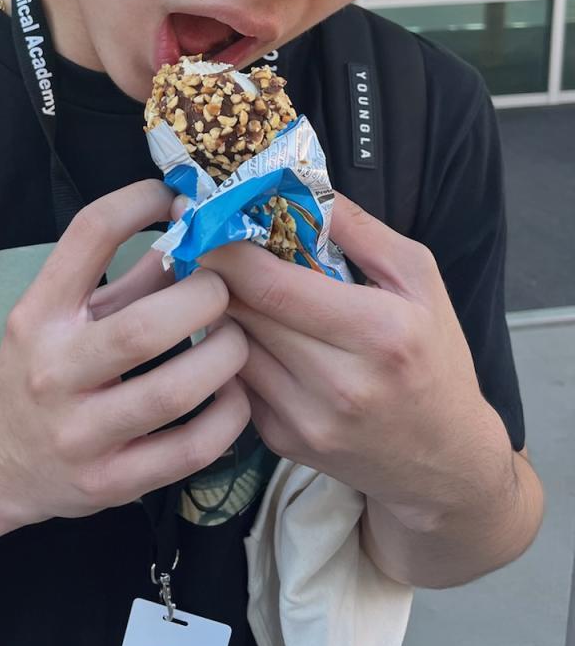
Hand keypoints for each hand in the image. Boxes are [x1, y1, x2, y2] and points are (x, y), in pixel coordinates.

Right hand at [0, 180, 250, 527]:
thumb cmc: (42, 371)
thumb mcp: (64, 316)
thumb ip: (127, 278)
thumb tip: (193, 229)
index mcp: (39, 314)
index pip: (88, 236)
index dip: (139, 204)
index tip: (176, 198)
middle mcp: (53, 371)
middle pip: (142, 329)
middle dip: (202, 300)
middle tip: (225, 291)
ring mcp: (79, 434)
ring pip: (172, 393)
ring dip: (224, 358)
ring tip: (237, 341)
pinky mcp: (110, 483)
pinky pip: (188, 450)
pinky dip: (227, 418)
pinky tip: (235, 395)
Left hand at [200, 193, 507, 525]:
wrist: (446, 461)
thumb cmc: (436, 358)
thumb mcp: (419, 279)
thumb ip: (359, 229)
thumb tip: (300, 184)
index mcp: (380, 334)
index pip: (273, 286)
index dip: (226, 248)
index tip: (201, 215)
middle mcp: (340, 384)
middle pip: (242, 313)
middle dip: (213, 271)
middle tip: (199, 237)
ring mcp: (306, 419)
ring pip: (229, 346)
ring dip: (218, 309)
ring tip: (221, 280)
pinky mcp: (282, 441)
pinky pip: (236, 379)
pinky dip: (233, 348)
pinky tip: (247, 328)